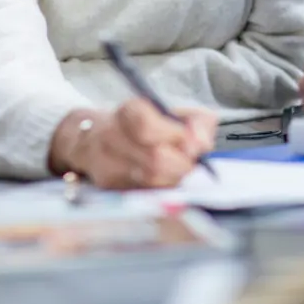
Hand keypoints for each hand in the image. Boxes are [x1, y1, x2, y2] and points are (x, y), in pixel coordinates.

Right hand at [49, 101, 216, 190]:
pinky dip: (160, 189)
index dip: (176, 138)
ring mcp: (106, 161)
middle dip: (181, 165)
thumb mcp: (176, 113)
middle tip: (190, 163)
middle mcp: (112, 134)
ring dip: (173, 178)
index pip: (148, 126)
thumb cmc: (148, 125)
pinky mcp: (108, 184)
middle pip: (153, 158)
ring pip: (150, 180)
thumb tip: (202, 144)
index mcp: (129, 110)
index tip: (193, 144)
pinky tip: (164, 180)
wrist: (101, 138)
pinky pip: (143, 192)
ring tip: (179, 170)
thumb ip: (198, 122)